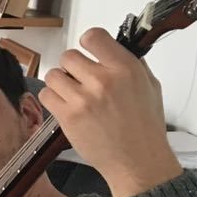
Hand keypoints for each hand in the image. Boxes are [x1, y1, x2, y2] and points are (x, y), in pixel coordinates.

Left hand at [38, 27, 182, 196]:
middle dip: (72, 67)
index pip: (93, 36)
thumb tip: (113, 49)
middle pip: (68, 56)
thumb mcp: (150, 85)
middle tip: (80, 80)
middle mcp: (103, 80)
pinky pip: (46, 95)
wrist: (137, 160)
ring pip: (53, 75)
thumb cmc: (145, 126)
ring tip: (72, 94)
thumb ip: (131, 64)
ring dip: (60, 82)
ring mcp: (83, 99)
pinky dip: (52, 99)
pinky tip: (65, 106)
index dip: (88, 43)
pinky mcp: (67, 116)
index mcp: (125, 68)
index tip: (89, 53)